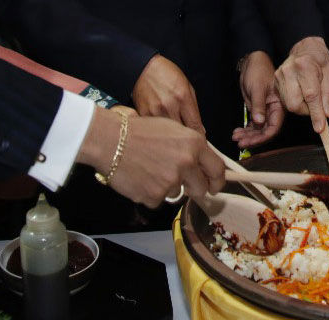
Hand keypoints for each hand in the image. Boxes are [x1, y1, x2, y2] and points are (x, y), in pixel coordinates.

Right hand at [79, 109, 224, 207]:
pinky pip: (158, 199)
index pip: (217, 169)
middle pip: (201, 188)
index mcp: (194, 144)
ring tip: (150, 170)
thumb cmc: (139, 131)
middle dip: (194, 188)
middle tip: (180, 182)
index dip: (217, 181)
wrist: (110, 140)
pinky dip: (150, 192)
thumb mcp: (172, 129)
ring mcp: (171, 181)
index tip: (214, 186)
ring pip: (177, 193)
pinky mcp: (155, 195)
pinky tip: (140, 178)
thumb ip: (191, 147)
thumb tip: (201, 163)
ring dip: (167, 187)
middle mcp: (186, 163)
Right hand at [132, 54, 204, 133]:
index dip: (200, 138)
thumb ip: (194, 108)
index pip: (195, 126)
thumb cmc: (166, 74)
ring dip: (172, 137)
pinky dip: (160, 132)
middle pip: (182, 134)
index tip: (200, 142)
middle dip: (187, 139)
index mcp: (182, 97)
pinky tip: (161, 128)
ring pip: (168, 135)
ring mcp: (154, 112)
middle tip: (188, 141)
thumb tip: (199, 129)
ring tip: (173, 135)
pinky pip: (155, 130)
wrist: (142, 68)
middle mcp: (169, 106)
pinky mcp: (143, 115)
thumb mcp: (187, 86)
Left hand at [232, 51, 283, 147]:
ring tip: (235, 137)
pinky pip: (253, 125)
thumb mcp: (257, 88)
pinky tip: (237, 132)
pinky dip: (245, 130)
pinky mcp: (257, 110)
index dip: (263, 137)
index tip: (250, 141)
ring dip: (247, 136)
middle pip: (265, 131)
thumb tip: (259, 122)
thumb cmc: (258, 71)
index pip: (274, 127)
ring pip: (258, 130)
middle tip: (239, 142)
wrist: (252, 62)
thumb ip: (258, 106)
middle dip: (253, 139)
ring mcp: (265, 112)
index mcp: (278, 106)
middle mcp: (273, 111)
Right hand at [274, 36, 328, 132]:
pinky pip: (285, 101)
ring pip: (289, 105)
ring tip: (308, 95)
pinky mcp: (275, 81)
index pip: (311, 96)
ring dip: (301, 107)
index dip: (316, 114)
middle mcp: (289, 71)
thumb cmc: (320, 60)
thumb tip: (326, 114)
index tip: (320, 127)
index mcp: (305, 66)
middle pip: (295, 104)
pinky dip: (294, 102)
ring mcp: (279, 76)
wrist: (305, 47)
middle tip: (316, 104)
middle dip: (307, 111)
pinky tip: (300, 93)